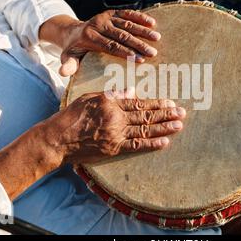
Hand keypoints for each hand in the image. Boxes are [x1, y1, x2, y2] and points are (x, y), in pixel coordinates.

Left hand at [39, 10, 160, 76]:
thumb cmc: (75, 49)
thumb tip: (63, 73)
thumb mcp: (69, 57)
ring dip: (143, 30)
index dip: (126, 53)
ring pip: (127, 23)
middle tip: (152, 53)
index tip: (140, 60)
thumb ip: (68, 64)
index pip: (111, 46)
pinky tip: (152, 22)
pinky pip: (127, 13)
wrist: (73, 31)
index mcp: (89, 36)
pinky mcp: (112, 12)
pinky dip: (140, 17)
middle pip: (121, 35)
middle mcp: (98, 24)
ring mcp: (106, 17)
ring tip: (157, 38)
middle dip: (138, 44)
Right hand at [42, 88, 185, 163]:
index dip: (156, 103)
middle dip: (166, 114)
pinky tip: (165, 142)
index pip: (138, 102)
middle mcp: (116, 118)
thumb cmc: (71, 117)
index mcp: (110, 103)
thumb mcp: (89, 98)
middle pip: (146, 115)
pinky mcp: (113, 149)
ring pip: (145, 130)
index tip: (170, 102)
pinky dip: (151, 144)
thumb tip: (131, 91)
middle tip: (182, 112)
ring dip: (164, 127)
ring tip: (179, 125)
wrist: (57, 140)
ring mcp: (115, 134)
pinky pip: (136, 146)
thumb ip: (112, 95)